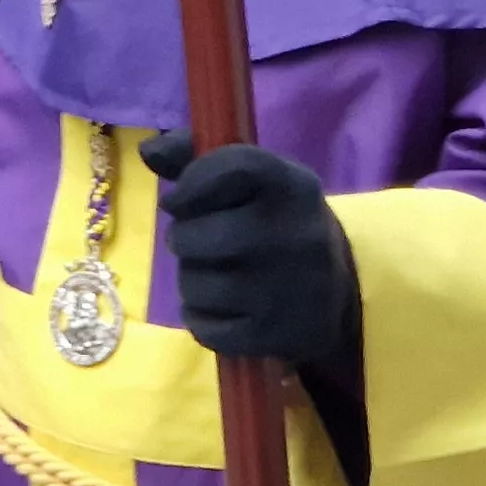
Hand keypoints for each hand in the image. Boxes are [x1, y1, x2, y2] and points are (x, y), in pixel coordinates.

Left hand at [138, 133, 357, 367]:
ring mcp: (286, 290)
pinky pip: (205, 328)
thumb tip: (149, 151)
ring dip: (190, 281)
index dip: (192, 181)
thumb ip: (198, 158)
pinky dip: (200, 319)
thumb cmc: (276, 223)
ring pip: (196, 285)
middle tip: (194, 242)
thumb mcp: (254, 182)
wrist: (335, 292)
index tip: (176, 200)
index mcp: (292, 186)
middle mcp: (294, 234)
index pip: (234, 166)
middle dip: (183, 239)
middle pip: (199, 236)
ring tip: (210, 276)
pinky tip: (218, 309)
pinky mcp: (274, 335)